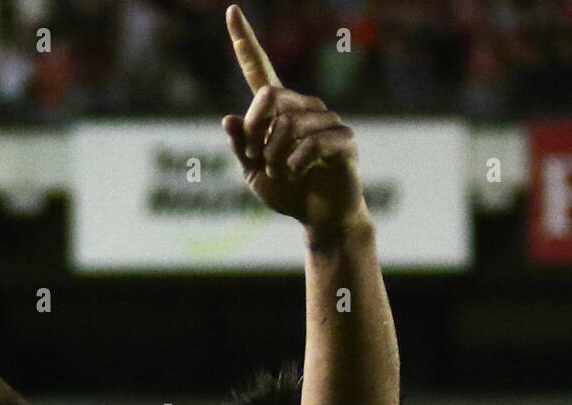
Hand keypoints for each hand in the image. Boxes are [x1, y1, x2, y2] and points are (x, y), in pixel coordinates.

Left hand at [222, 5, 367, 232]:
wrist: (319, 217)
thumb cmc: (287, 192)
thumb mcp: (253, 173)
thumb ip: (240, 148)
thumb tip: (227, 118)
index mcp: (278, 112)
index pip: (259, 70)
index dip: (245, 42)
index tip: (231, 11)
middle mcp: (303, 108)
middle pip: (270, 95)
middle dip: (256, 132)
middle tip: (258, 160)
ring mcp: (327, 120)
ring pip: (290, 123)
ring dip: (276, 156)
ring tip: (283, 173)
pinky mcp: (344, 140)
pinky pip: (313, 141)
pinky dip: (297, 162)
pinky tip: (297, 173)